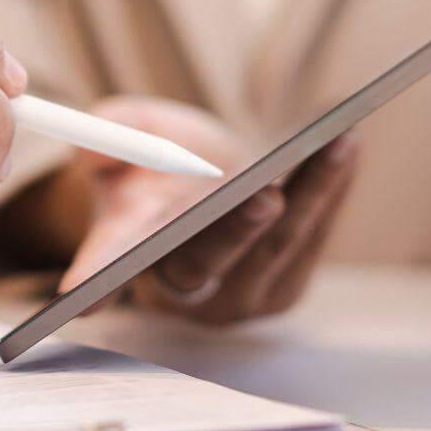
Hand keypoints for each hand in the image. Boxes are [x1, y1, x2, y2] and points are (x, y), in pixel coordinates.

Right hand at [57, 98, 358, 325]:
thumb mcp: (131, 135)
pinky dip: (331, 190)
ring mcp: (234, 297)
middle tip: (264, 196)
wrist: (204, 193)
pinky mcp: (281, 291)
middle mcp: (179, 286)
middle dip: (237, 231)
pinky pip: (311, 240)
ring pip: (276, 247)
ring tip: (338, 142)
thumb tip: (95, 151)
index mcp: (130, 251)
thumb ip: (114, 132)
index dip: (97, 276)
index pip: (109, 267)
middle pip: (206, 263)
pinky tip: (348, 147)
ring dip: (311, 193)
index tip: (81, 292)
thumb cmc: (162, 164)